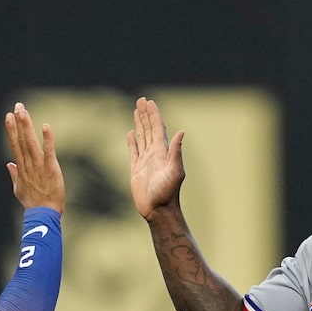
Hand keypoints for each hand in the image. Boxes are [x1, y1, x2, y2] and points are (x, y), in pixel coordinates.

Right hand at [3, 102, 64, 212]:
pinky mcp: (50, 168)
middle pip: (21, 140)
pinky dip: (47, 139)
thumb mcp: (19, 189)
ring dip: (27, 126)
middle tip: (17, 106)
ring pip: (31, 142)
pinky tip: (45, 126)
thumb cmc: (32, 202)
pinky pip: (48, 151)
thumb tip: (9, 164)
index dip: (11, 130)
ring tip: (23, 111)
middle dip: (19, 122)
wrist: (43, 213)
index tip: (8, 116)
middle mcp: (28, 164)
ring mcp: (38, 166)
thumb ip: (14, 175)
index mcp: (21, 167)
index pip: (15, 144)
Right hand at [127, 97, 185, 221]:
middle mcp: (154, 153)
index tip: (149, 102)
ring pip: (142, 137)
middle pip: (149, 129)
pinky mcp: (136, 169)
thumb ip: (176, 152)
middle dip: (145, 114)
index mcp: (162, 152)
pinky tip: (130, 133)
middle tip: (141, 100)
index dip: (154, 115)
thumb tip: (181, 132)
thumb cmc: (168, 193)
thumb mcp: (175, 171)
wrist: (158, 210)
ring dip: (139, 123)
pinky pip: (133, 151)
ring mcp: (145, 160)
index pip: (158, 128)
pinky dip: (132, 141)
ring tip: (136, 110)